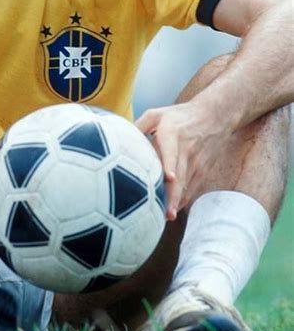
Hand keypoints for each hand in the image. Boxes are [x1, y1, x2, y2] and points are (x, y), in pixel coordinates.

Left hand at [134, 101, 230, 220]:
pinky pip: (191, 188)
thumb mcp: (157, 114)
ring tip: (167, 216)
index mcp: (173, 134)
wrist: (214, 116)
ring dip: (178, 201)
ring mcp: (196, 163)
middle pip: (180, 175)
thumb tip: (116, 139)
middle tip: (167, 212)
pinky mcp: (202, 171)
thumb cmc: (179, 116)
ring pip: (187, 186)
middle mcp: (186, 150)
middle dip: (174, 195)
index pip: (172, 150)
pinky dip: (183, 200)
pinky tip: (173, 210)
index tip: (169, 177)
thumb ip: (138, 126)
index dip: (170, 164)